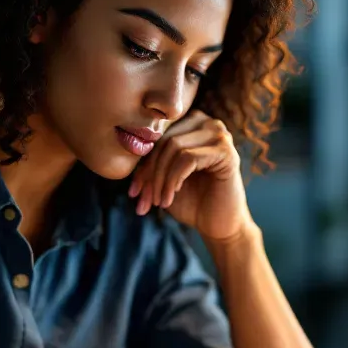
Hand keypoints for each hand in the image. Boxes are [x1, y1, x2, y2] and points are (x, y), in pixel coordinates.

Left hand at [128, 110, 251, 242]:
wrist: (219, 225)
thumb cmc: (191, 201)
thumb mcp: (162, 179)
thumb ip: (148, 162)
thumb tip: (121, 152)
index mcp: (191, 124)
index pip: (157, 136)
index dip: (142, 164)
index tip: (133, 192)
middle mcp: (207, 122)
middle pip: (164, 139)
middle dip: (149, 173)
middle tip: (143, 200)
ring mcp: (220, 135)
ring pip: (173, 147)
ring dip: (160, 179)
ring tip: (159, 202)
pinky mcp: (226, 152)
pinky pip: (187, 158)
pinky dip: (173, 180)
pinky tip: (171, 197)